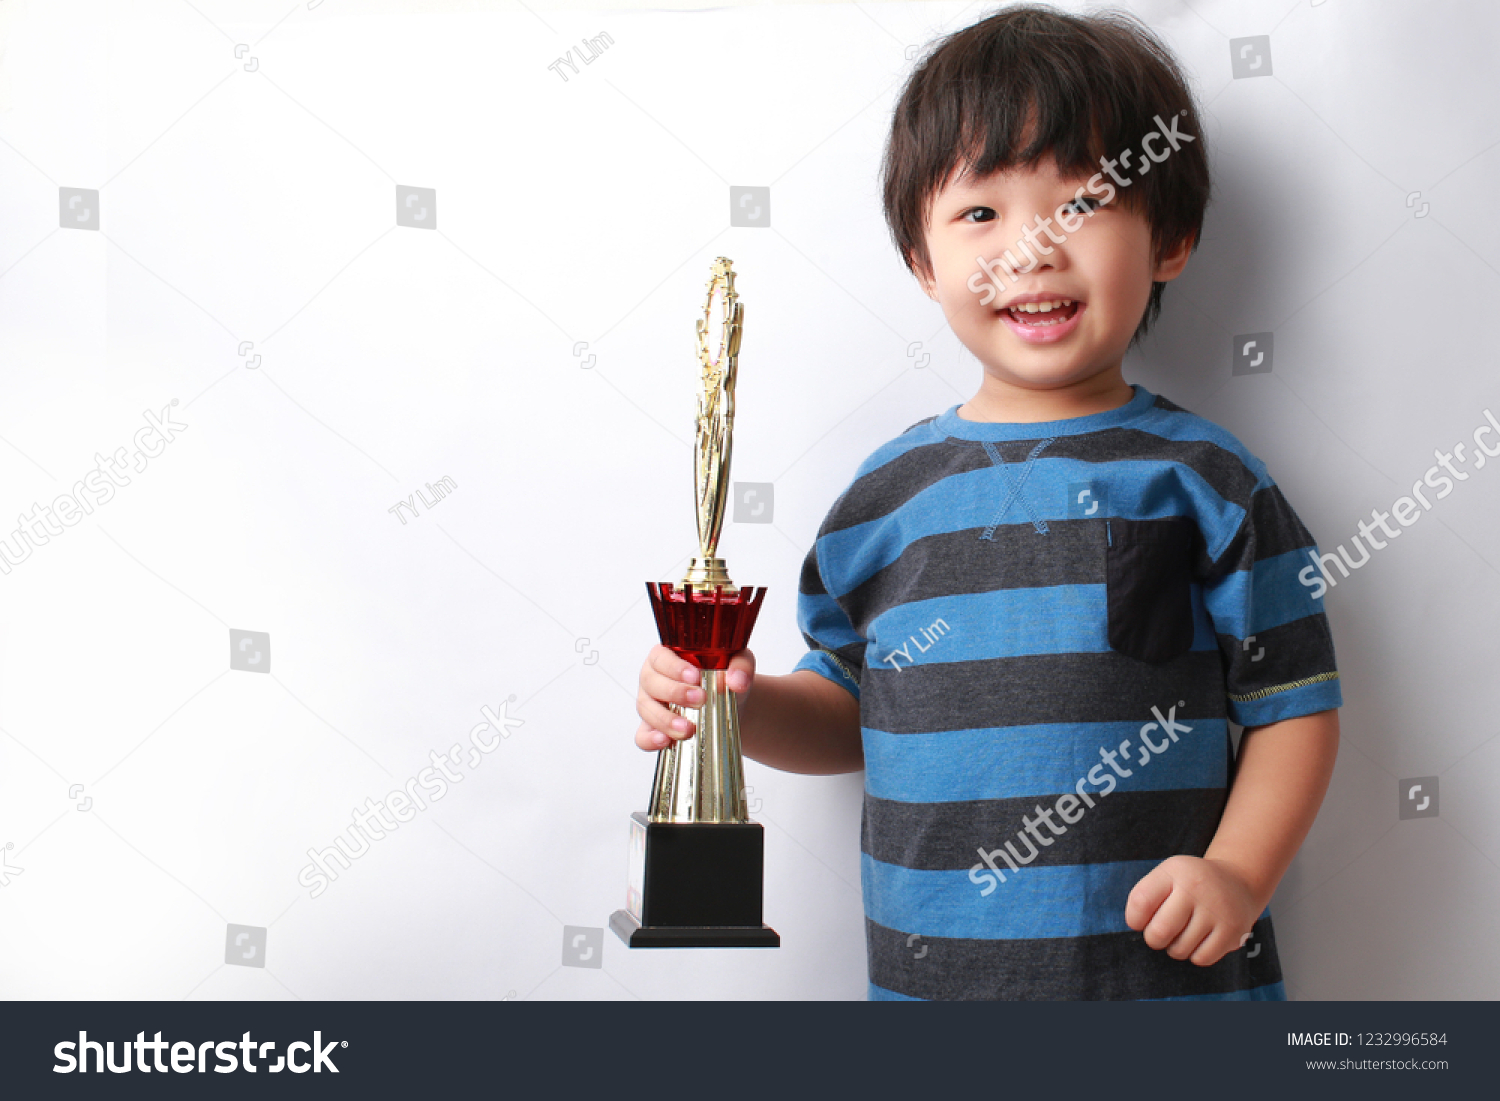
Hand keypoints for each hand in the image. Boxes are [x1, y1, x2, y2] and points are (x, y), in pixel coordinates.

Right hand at [634, 644, 754, 750]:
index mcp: (668, 656)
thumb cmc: (725, 676)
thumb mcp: (737, 663)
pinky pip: (642, 735)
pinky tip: (664, 742)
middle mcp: (653, 678)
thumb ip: (739, 666)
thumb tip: (736, 681)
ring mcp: (650, 704)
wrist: (729, 704)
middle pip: (650, 682)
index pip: (661, 657)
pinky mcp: (651, 727)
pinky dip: (649, 740)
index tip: (695, 677)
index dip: (674, 667)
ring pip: (646, 709)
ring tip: (688, 729)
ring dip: (666, 720)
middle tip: (700, 700)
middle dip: (674, 693)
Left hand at [1124, 855, 1262, 966]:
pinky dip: (1195, 955)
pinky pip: (1201, 958)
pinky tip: (1199, 940)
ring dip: (1175, 948)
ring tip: (1182, 933)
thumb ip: (1146, 897)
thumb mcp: (1167, 875)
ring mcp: (1216, 911)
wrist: (1238, 880)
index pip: (1140, 902)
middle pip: (1159, 932)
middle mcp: (1196, 889)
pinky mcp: (1233, 931)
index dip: (1134, 919)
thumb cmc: (1191, 883)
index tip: (1141, 921)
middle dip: (1153, 939)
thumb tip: (1137, 927)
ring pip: (1180, 949)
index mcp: (1174, 872)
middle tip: (1160, 933)